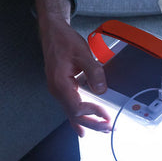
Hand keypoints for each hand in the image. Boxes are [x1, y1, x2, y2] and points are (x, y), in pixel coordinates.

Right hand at [36, 0, 110, 136]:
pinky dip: (78, 117)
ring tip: (102, 127)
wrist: (52, 32)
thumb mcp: (83, 54)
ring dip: (88, 121)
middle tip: (108, 128)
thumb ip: (93, 72)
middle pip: (74, 115)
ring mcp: (58, 90)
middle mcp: (57, 90)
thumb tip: (101, 90)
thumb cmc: (64, 41)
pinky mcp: (62, 88)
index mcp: (60, 83)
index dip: (92, 113)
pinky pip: (70, 106)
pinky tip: (83, 127)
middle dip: (92, 123)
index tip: (106, 115)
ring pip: (72, 112)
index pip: (76, 107)